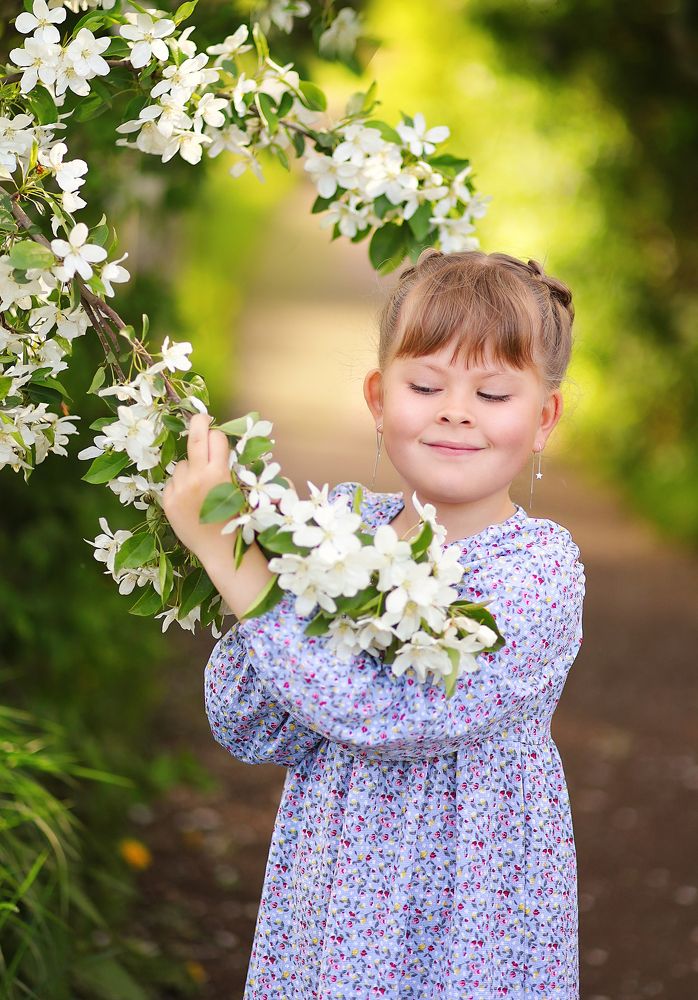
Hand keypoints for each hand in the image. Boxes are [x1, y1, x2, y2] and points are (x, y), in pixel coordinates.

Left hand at [162, 413, 234, 560]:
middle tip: (201, 417)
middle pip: (195, 438)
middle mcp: (197, 478)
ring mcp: (180, 489)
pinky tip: (190, 501)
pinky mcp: (168, 501)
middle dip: (199, 422)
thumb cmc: (235, 522)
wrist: (219, 551)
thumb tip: (217, 444)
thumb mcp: (238, 491)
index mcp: (219, 474)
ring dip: (190, 468)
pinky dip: (180, 486)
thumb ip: (228, 468)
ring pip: (182, 464)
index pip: (216, 438)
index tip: (217, 433)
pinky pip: (172, 482)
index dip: (218, 436)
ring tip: (200, 489)